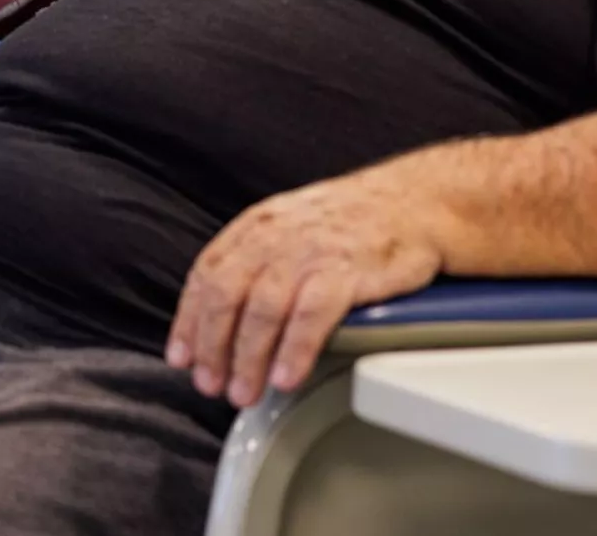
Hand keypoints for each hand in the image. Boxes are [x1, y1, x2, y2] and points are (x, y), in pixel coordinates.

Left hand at [166, 171, 448, 406]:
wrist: (414, 203)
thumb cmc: (352, 224)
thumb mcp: (291, 227)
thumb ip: (255, 264)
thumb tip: (218, 319)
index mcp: (258, 226)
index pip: (207, 273)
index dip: (189, 320)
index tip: (182, 359)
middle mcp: (278, 236)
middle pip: (228, 294)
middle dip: (214, 346)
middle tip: (212, 385)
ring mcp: (312, 252)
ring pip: (264, 309)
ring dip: (249, 358)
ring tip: (245, 392)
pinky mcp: (347, 270)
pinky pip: (312, 315)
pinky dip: (294, 350)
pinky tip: (287, 377)